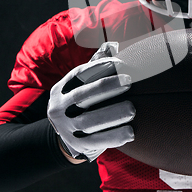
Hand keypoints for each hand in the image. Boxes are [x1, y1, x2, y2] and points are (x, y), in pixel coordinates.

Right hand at [47, 43, 134, 161]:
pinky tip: (130, 132)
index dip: (98, 67)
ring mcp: (66, 128)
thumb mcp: (82, 85)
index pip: (78, 74)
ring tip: (132, 109)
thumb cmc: (82, 104)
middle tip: (129, 82)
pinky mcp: (77, 146)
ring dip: (112, 115)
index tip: (120, 62)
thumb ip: (96, 66)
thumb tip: (113, 45)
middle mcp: (59, 108)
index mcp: (61, 90)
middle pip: (82, 96)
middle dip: (105, 88)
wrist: (67, 137)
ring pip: (89, 122)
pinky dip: (114, 137)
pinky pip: (96, 142)